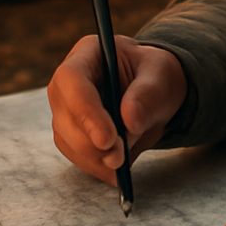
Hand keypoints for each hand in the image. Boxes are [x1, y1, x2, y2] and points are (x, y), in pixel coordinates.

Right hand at [47, 35, 186, 184]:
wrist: (155, 91)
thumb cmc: (155, 74)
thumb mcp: (161, 74)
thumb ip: (147, 93)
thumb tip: (130, 121)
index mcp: (87, 54)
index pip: (71, 79)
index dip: (85, 110)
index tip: (108, 139)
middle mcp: (68, 83)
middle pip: (64, 115)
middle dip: (91, 143)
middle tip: (120, 158)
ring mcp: (66, 110)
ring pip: (67, 140)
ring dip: (95, 158)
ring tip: (123, 161)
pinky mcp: (72, 134)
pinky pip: (77, 156)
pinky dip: (97, 168)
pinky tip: (117, 171)